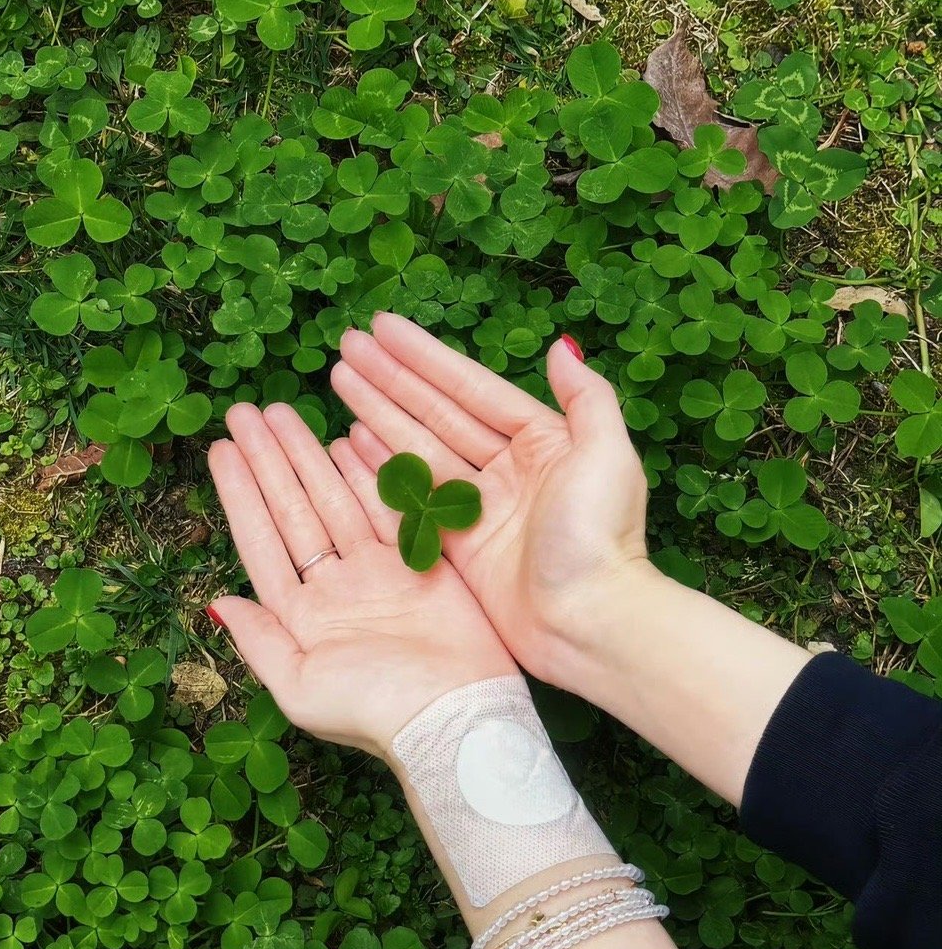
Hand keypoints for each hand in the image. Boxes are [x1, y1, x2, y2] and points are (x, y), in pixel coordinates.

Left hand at [207, 401, 517, 759]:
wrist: (456, 715)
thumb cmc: (374, 710)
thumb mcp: (300, 687)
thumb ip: (259, 641)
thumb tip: (217, 603)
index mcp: (300, 616)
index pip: (261, 541)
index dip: (240, 494)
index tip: (221, 450)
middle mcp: (334, 587)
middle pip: (293, 509)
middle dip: (269, 460)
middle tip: (246, 411)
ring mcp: (376, 572)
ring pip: (334, 499)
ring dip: (307, 456)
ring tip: (281, 413)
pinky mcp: (420, 562)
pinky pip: (387, 507)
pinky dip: (365, 473)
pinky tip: (343, 438)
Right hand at [330, 313, 654, 697]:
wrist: (590, 622)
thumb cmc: (602, 537)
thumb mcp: (609, 455)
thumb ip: (586, 397)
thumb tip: (561, 346)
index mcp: (541, 440)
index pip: (470, 388)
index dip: (425, 357)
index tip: (383, 327)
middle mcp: (507, 468)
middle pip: (435, 412)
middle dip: (390, 377)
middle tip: (346, 344)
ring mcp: (479, 508)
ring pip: (418, 447)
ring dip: (378, 412)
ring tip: (340, 378)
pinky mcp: (459, 546)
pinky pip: (412, 497)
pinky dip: (381, 467)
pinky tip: (352, 438)